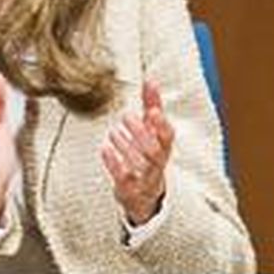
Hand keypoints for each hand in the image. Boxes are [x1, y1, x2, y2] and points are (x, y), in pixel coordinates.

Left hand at [101, 80, 173, 225]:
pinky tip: (104, 148)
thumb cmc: (148, 155)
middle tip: (125, 117)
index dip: (161, 124)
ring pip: (140, 164)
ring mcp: (144, 177)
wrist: (145, 194)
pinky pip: (124, 177)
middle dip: (141, 133)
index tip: (152, 111)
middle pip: (155, 150)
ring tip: (113, 132)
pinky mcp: (130, 188)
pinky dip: (114, 163)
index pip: (168, 136)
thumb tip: (150, 79)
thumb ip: (151, 106)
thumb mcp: (152, 131)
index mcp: (164, 147)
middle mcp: (157, 163)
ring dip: (126, 146)